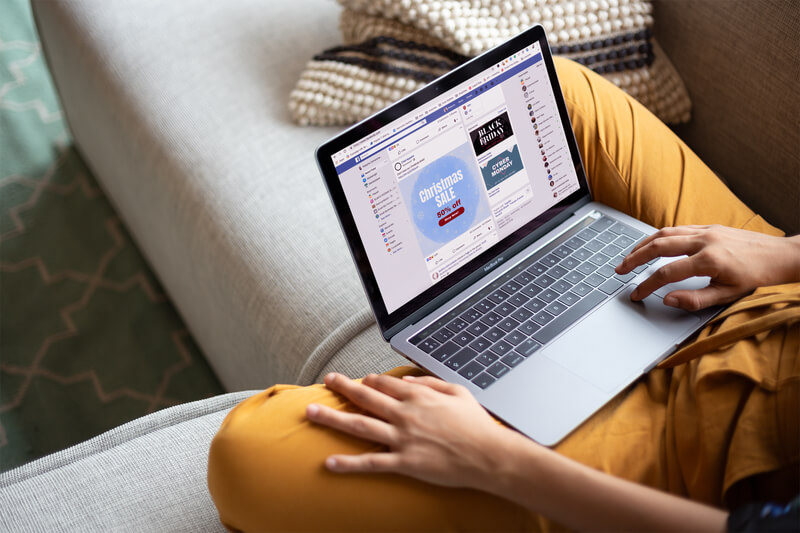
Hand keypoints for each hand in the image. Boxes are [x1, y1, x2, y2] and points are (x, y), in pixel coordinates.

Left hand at [305, 372, 525, 488]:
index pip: (384, 383)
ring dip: (332, 418)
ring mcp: (402, 438)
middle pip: (365, 397)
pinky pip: (371, 462)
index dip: (369, 380)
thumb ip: (430, 382)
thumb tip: (405, 379)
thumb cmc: (477, 425)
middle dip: (342, 388)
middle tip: (326, 382)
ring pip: (359, 425)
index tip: (360, 380)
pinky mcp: (404, 462)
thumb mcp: (458, 392)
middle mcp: (405, 414)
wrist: (489, 455)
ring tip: (311, 412)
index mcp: (418, 396)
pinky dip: (349, 463)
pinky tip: (329, 463)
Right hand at [616, 225, 799, 310]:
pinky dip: (659, 237)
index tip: (636, 294)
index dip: (646, 285)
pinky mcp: (708, 227)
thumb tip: (667, 299)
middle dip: (634, 258)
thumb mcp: (727, 295)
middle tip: (620, 270)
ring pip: (664, 233)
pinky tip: (652, 245)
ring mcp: (705, 231)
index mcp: (708, 261)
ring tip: (629, 256)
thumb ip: (694, 299)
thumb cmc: (756, 277)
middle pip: (658, 246)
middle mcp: (704, 241)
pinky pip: (677, 229)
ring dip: (643, 244)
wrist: (779, 256)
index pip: (666, 273)